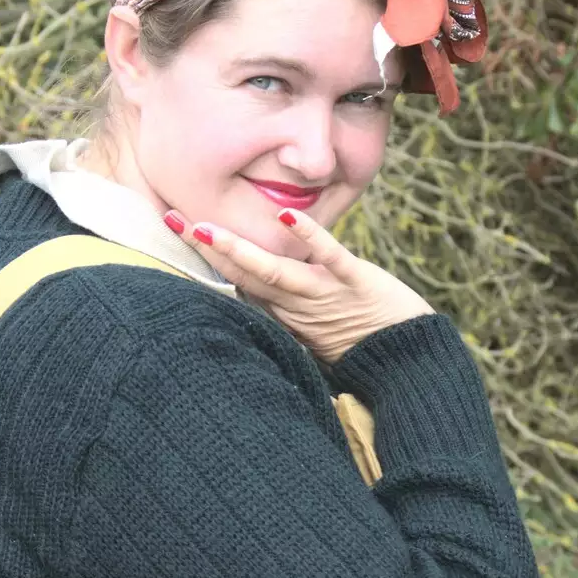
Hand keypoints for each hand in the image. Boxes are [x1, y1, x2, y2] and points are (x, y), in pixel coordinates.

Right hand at [163, 208, 433, 365]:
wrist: (408, 364)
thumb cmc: (360, 343)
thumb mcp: (313, 331)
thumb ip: (282, 309)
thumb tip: (252, 292)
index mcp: (283, 315)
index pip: (235, 284)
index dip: (203, 260)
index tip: (172, 230)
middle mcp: (296, 305)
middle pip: (242, 275)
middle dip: (205, 248)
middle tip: (170, 218)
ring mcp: (323, 293)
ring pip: (273, 270)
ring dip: (238, 249)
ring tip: (205, 228)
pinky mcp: (355, 281)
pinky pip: (329, 256)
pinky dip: (307, 235)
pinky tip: (285, 213)